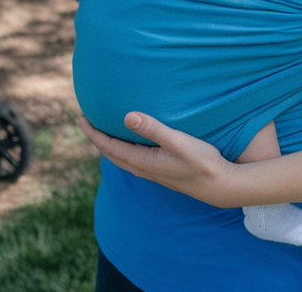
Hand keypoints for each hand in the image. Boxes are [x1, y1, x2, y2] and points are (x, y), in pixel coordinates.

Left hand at [79, 112, 241, 207]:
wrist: (220, 186)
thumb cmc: (201, 162)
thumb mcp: (178, 142)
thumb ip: (153, 128)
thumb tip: (127, 116)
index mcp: (142, 162)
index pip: (109, 147)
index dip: (93, 133)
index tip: (82, 118)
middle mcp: (143, 169)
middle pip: (111, 154)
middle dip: (98, 139)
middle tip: (88, 122)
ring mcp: (153, 173)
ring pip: (123, 159)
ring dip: (111, 145)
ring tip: (106, 131)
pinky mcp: (162, 172)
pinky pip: (134, 160)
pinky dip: (125, 150)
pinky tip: (133, 143)